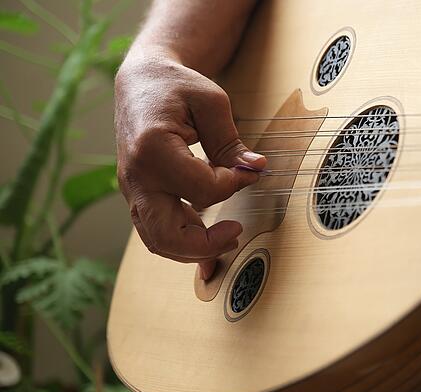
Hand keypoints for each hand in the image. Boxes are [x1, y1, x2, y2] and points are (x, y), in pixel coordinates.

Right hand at [115, 53, 265, 279]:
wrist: (141, 82)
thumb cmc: (175, 86)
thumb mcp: (211, 102)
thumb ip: (232, 141)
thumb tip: (256, 168)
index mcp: (153, 149)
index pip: (203, 189)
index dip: (233, 184)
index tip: (248, 170)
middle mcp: (136, 177)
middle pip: (168, 234)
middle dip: (207, 244)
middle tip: (237, 231)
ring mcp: (133, 190)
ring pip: (158, 241)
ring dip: (194, 249)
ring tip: (227, 235)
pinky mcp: (138, 196)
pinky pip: (155, 232)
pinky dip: (182, 241)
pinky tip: (209, 234)